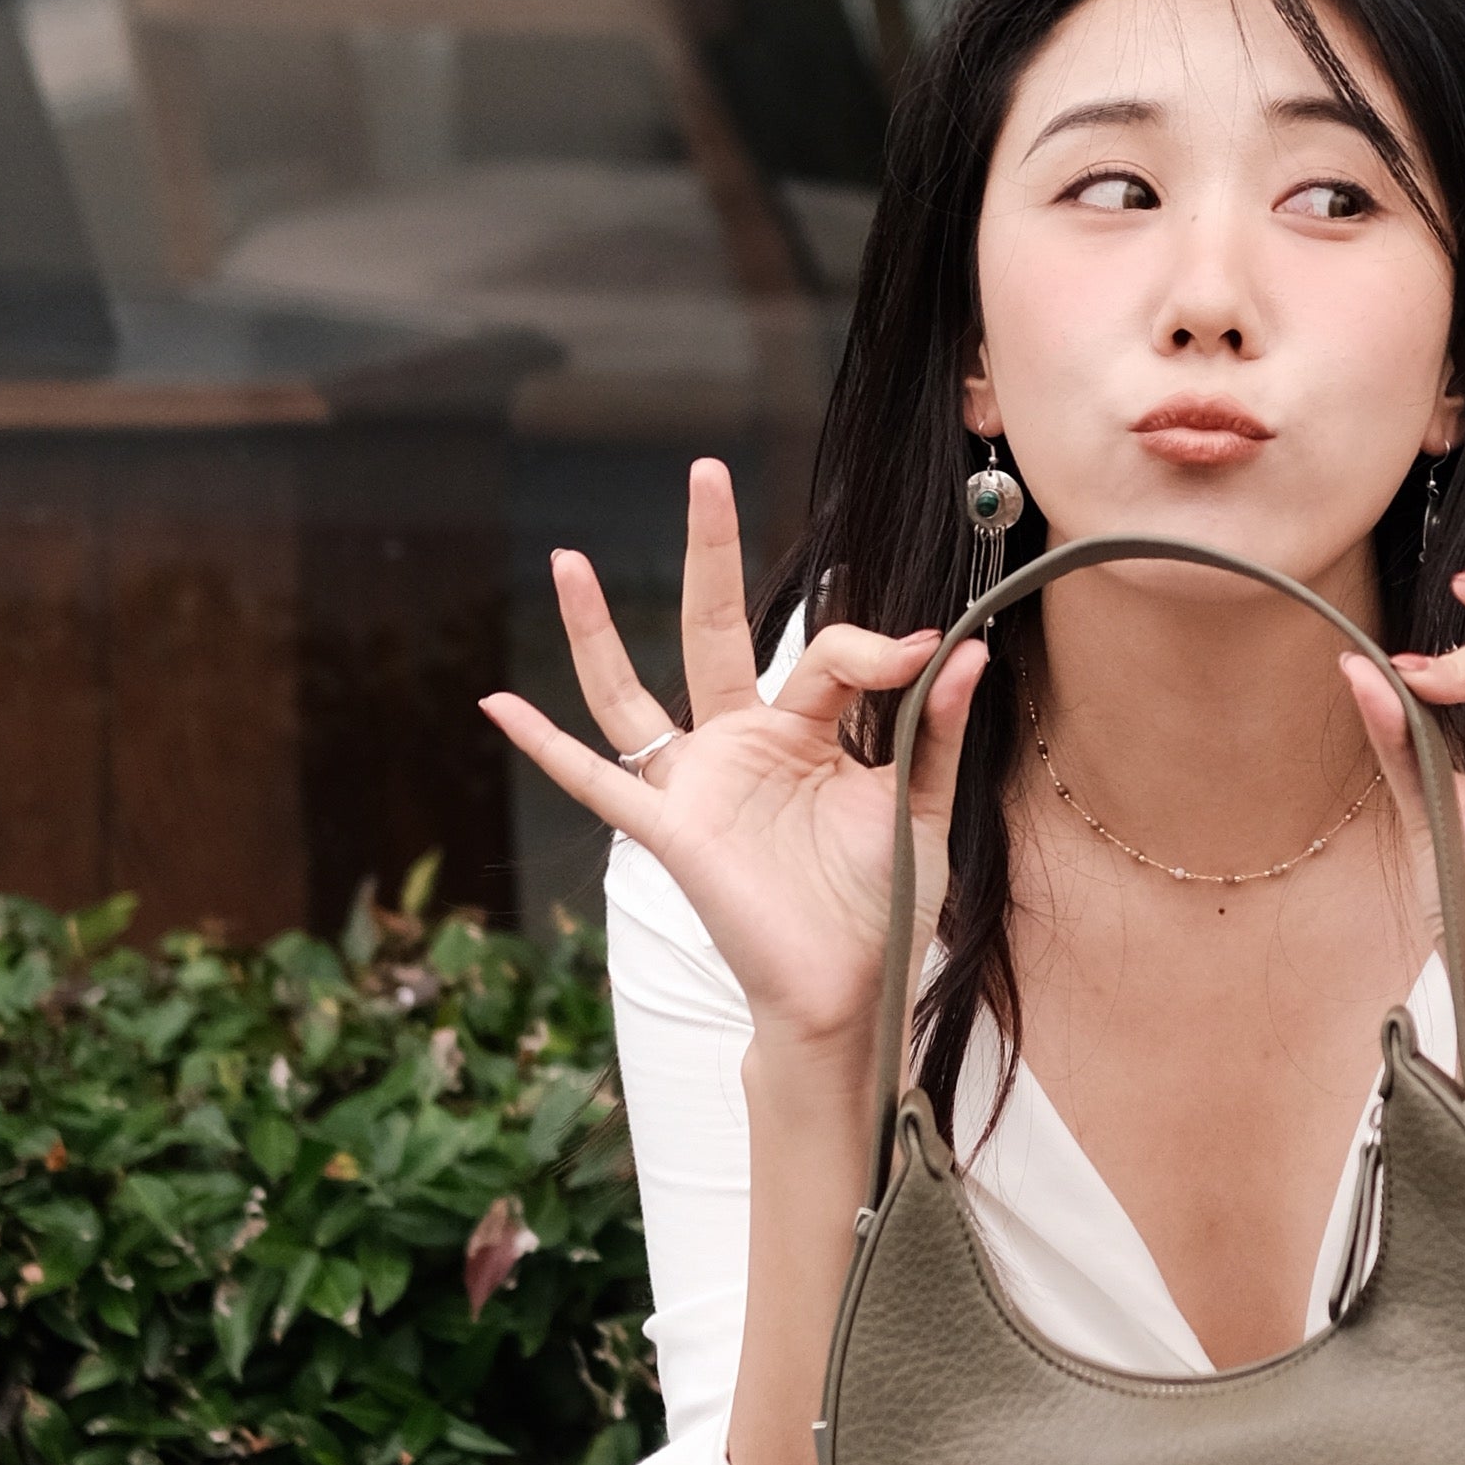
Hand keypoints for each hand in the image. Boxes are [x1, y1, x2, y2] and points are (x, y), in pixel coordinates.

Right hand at [484, 457, 986, 1066]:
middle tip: (705, 473)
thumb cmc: (882, 904)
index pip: (824, 655)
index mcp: (807, 734)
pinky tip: (496, 705)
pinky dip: (545, 745)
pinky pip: (595, 782)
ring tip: (566, 560)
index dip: (872, 647)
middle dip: (710, 551)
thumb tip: (968, 648)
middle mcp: (743, 745)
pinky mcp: (671, 830)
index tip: (925, 650)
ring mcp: (699, 784)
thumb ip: (934, 730)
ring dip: (597, 630)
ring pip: (634, 693)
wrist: (852, 991)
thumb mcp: (921, 806)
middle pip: (714, 629)